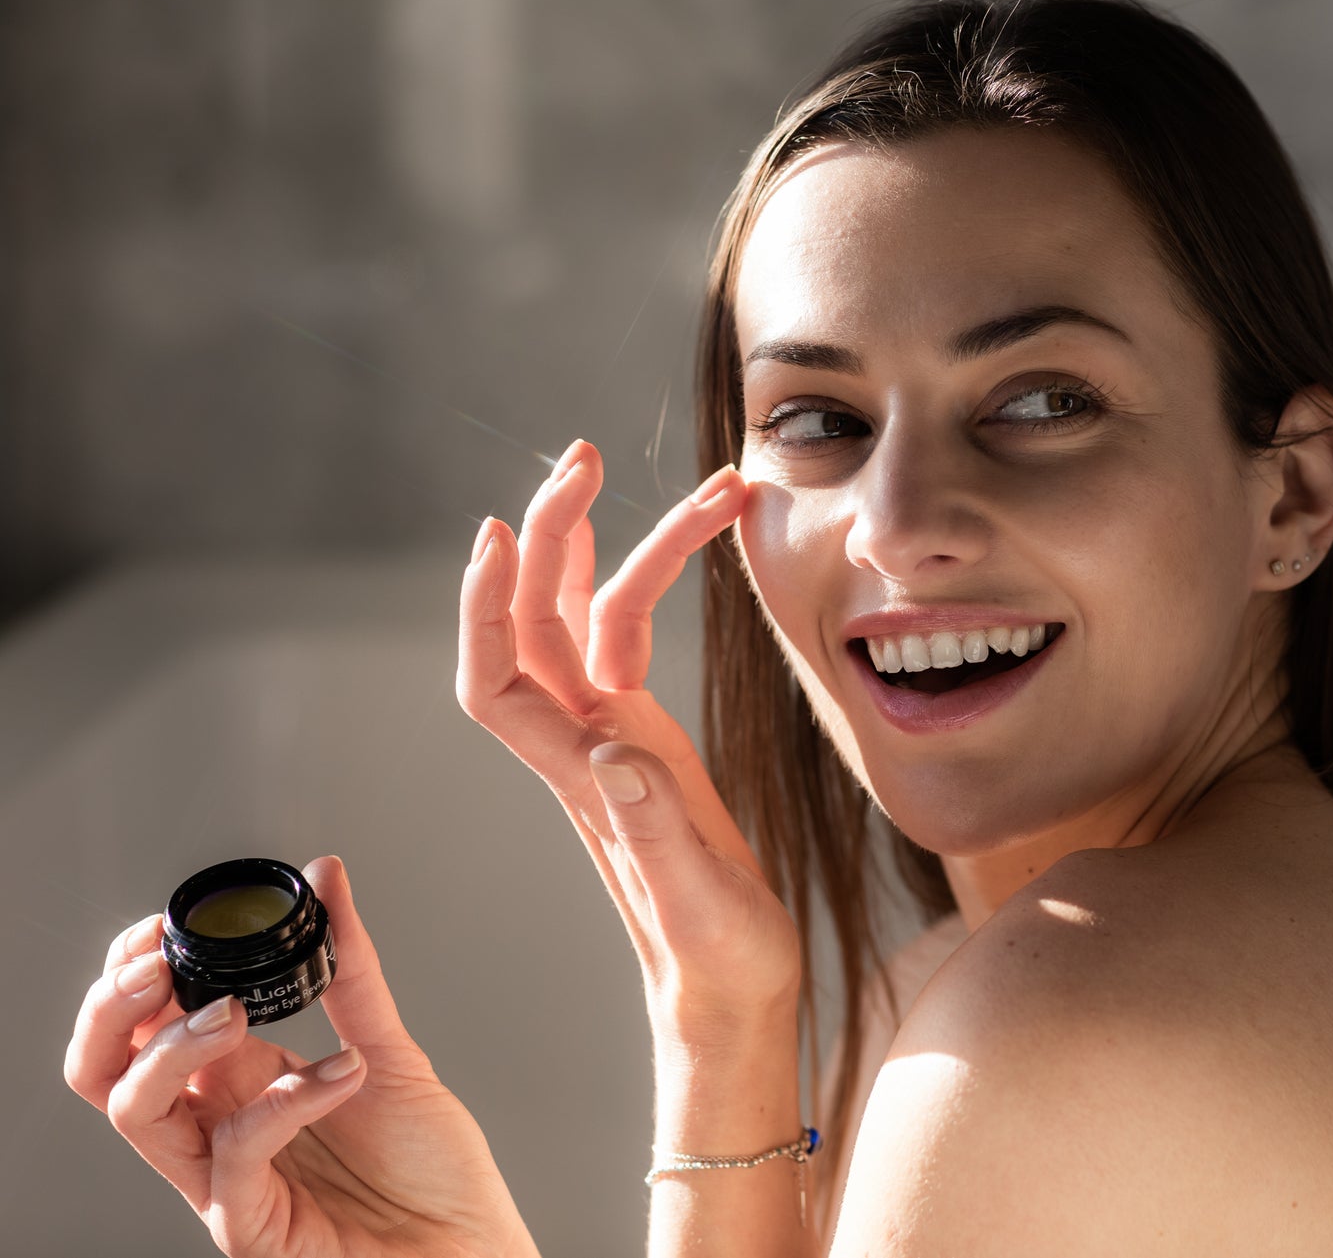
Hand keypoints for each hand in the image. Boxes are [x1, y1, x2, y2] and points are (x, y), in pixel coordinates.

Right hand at [63, 856, 537, 1257]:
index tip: (163, 927)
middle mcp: (218, 1127)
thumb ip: (349, 965)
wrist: (470, 1244)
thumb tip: (327, 875)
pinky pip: (233, 1155)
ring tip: (237, 1012)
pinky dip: (284, 1101)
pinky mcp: (250, 1224)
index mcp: (239, 1082)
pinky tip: (344, 1073)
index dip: (134, 975)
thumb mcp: (386, 1045)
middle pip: (105, 1070)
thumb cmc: (428, 1166)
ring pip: (137, 1111)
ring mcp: (225, 1179)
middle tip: (159, 968)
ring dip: (175, 1047)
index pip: (143, 1027)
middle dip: (113, 1009)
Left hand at [456, 441, 800, 1034]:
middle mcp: (585, 747)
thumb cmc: (716, 962)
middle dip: (546, 535)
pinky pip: (617, 641)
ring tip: (608, 470)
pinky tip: (639, 542)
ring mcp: (612, 739)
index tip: (499, 535)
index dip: (483, 608)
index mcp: (584, 781)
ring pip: (577, 621)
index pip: (496, 682)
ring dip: (589, 543)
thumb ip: (658, 830)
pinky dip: (626, 580)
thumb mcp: (699, 904)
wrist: (729, 991)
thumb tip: (616, 746)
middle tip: (580, 459)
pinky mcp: (645, 740)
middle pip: (533, 625)